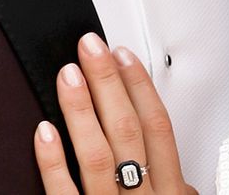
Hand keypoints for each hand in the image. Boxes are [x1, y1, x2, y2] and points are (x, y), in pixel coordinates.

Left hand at [34, 33, 196, 194]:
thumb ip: (177, 190)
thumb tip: (184, 179)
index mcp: (168, 192)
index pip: (156, 126)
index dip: (140, 86)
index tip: (122, 55)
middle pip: (127, 130)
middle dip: (108, 82)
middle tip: (91, 48)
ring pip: (96, 155)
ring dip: (81, 110)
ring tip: (68, 74)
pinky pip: (63, 193)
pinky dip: (53, 161)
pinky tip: (45, 131)